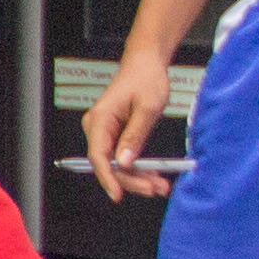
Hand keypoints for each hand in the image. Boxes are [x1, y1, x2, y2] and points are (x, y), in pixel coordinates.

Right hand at [83, 55, 177, 198]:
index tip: (118, 195)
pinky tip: (154, 175)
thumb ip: (135, 136)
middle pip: (108, 164)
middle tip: (156, 188)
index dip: (108, 178)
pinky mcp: (114, 134)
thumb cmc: (146, 78)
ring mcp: (105, 131)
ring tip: (160, 185)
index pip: (98, 156)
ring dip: (138, 177)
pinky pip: (122, 156)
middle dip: (132, 180)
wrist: (145, 63)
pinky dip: (138, 167)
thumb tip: (123, 163)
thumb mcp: (147, 108)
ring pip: (117, 163)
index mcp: (100, 120)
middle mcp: (97, 127)